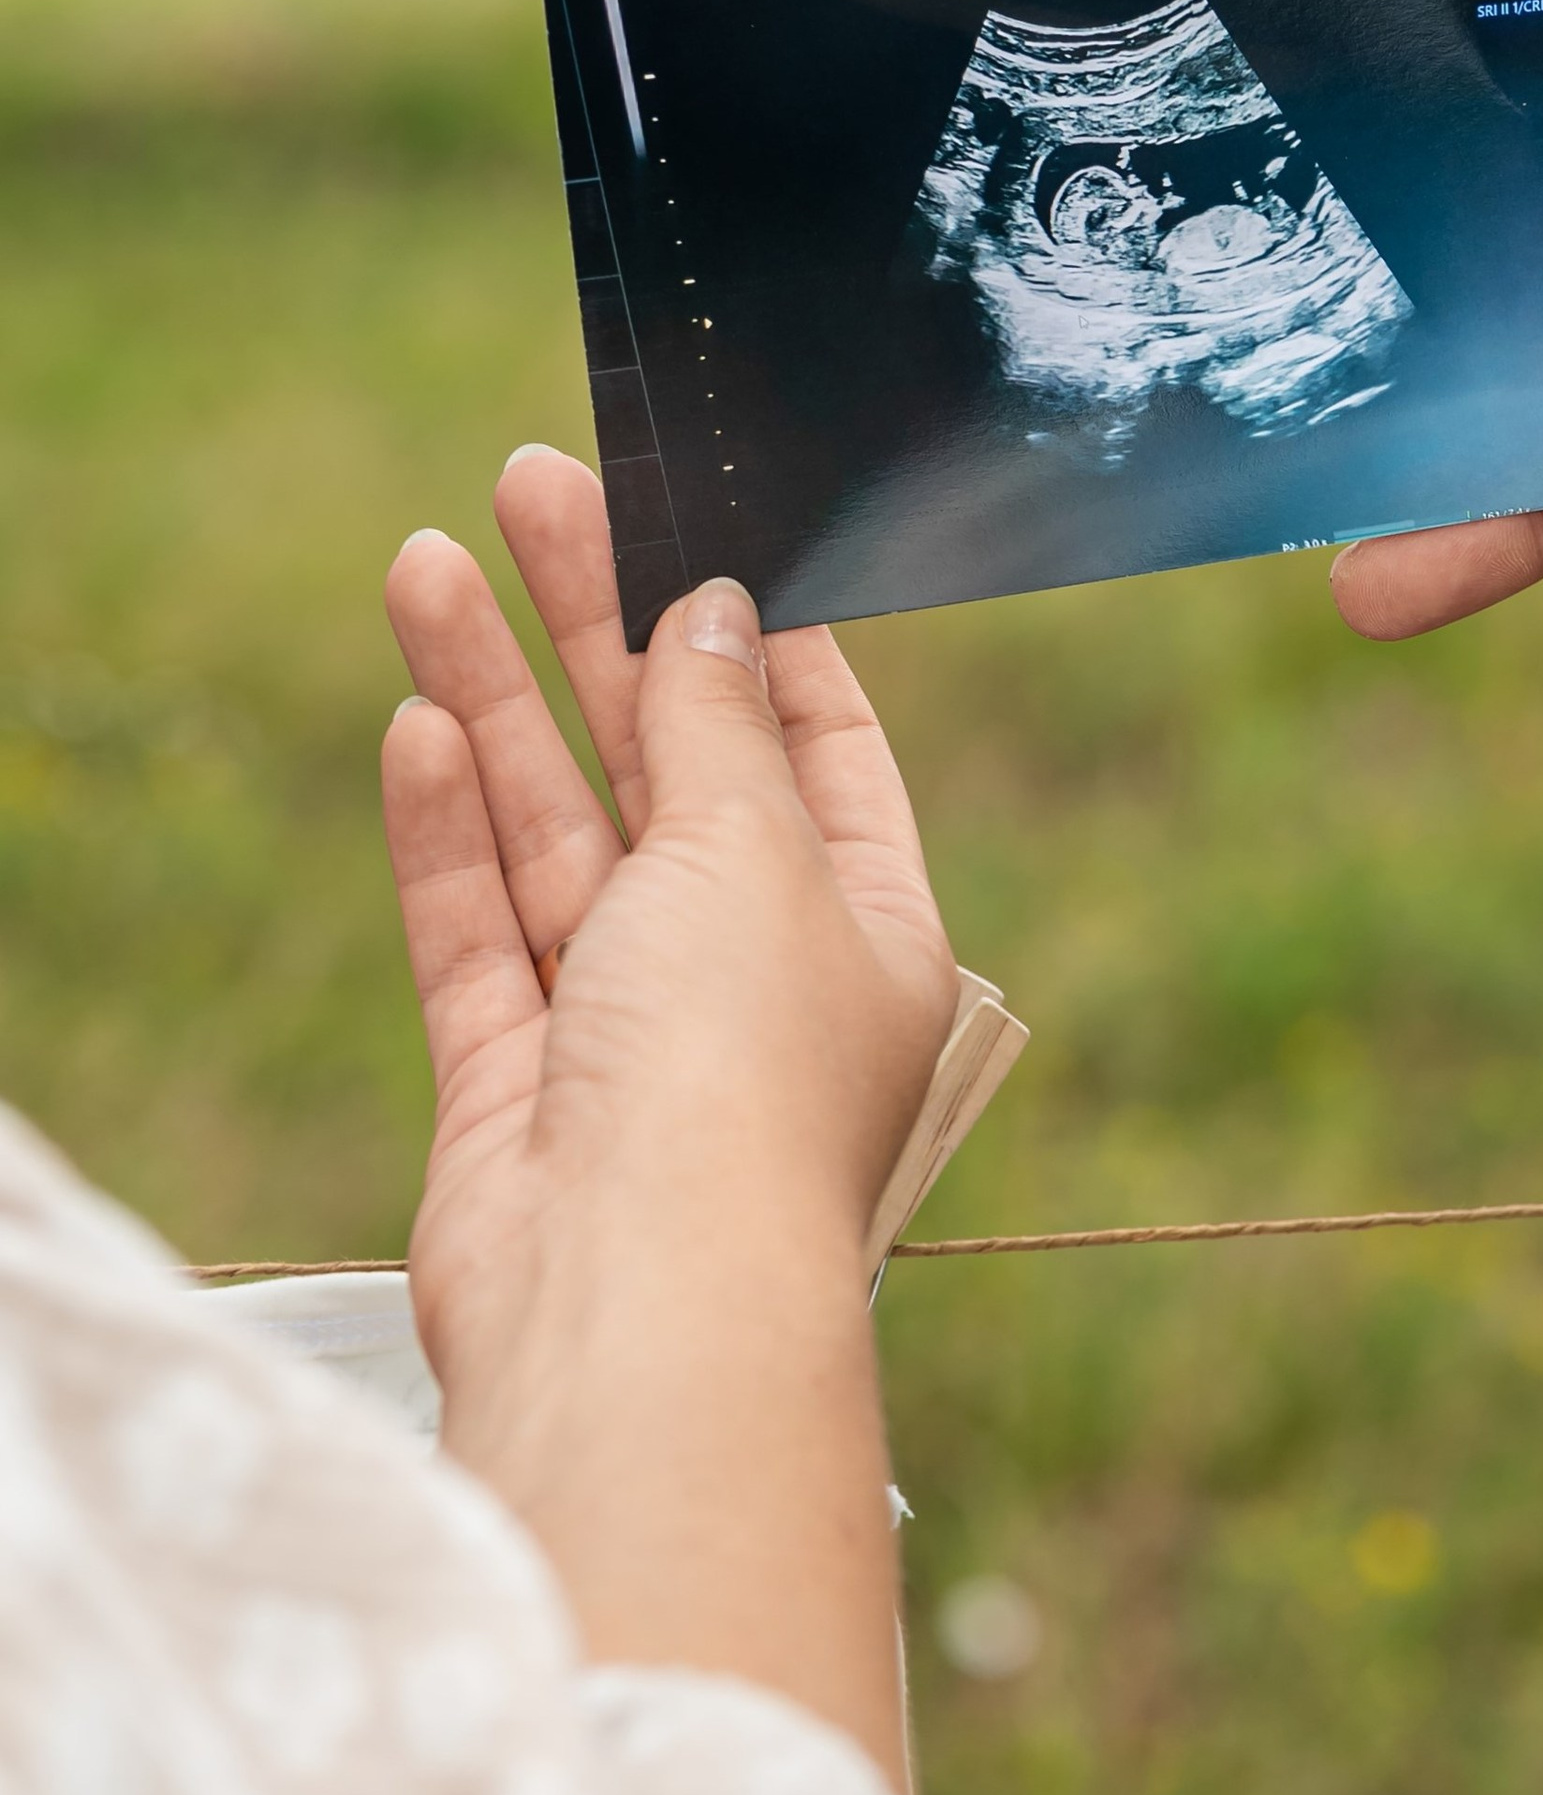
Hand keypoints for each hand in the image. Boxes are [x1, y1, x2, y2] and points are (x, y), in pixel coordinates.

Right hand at [381, 447, 956, 1770]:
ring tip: (429, 558)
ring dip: (499, 693)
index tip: (699, 518)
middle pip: (669, 765)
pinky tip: (420, 719)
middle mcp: (756, 977)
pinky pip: (482, 930)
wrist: (634, 1309)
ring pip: (558, 830)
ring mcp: (630, 1035)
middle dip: (599, 623)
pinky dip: (451, 828)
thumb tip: (713, 613)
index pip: (821, 743)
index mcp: (869, 930)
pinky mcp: (521, 1089)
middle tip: (535, 485)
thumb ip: (715, 727)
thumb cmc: (736, 1079)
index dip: (757, 630)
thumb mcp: (754, 854)